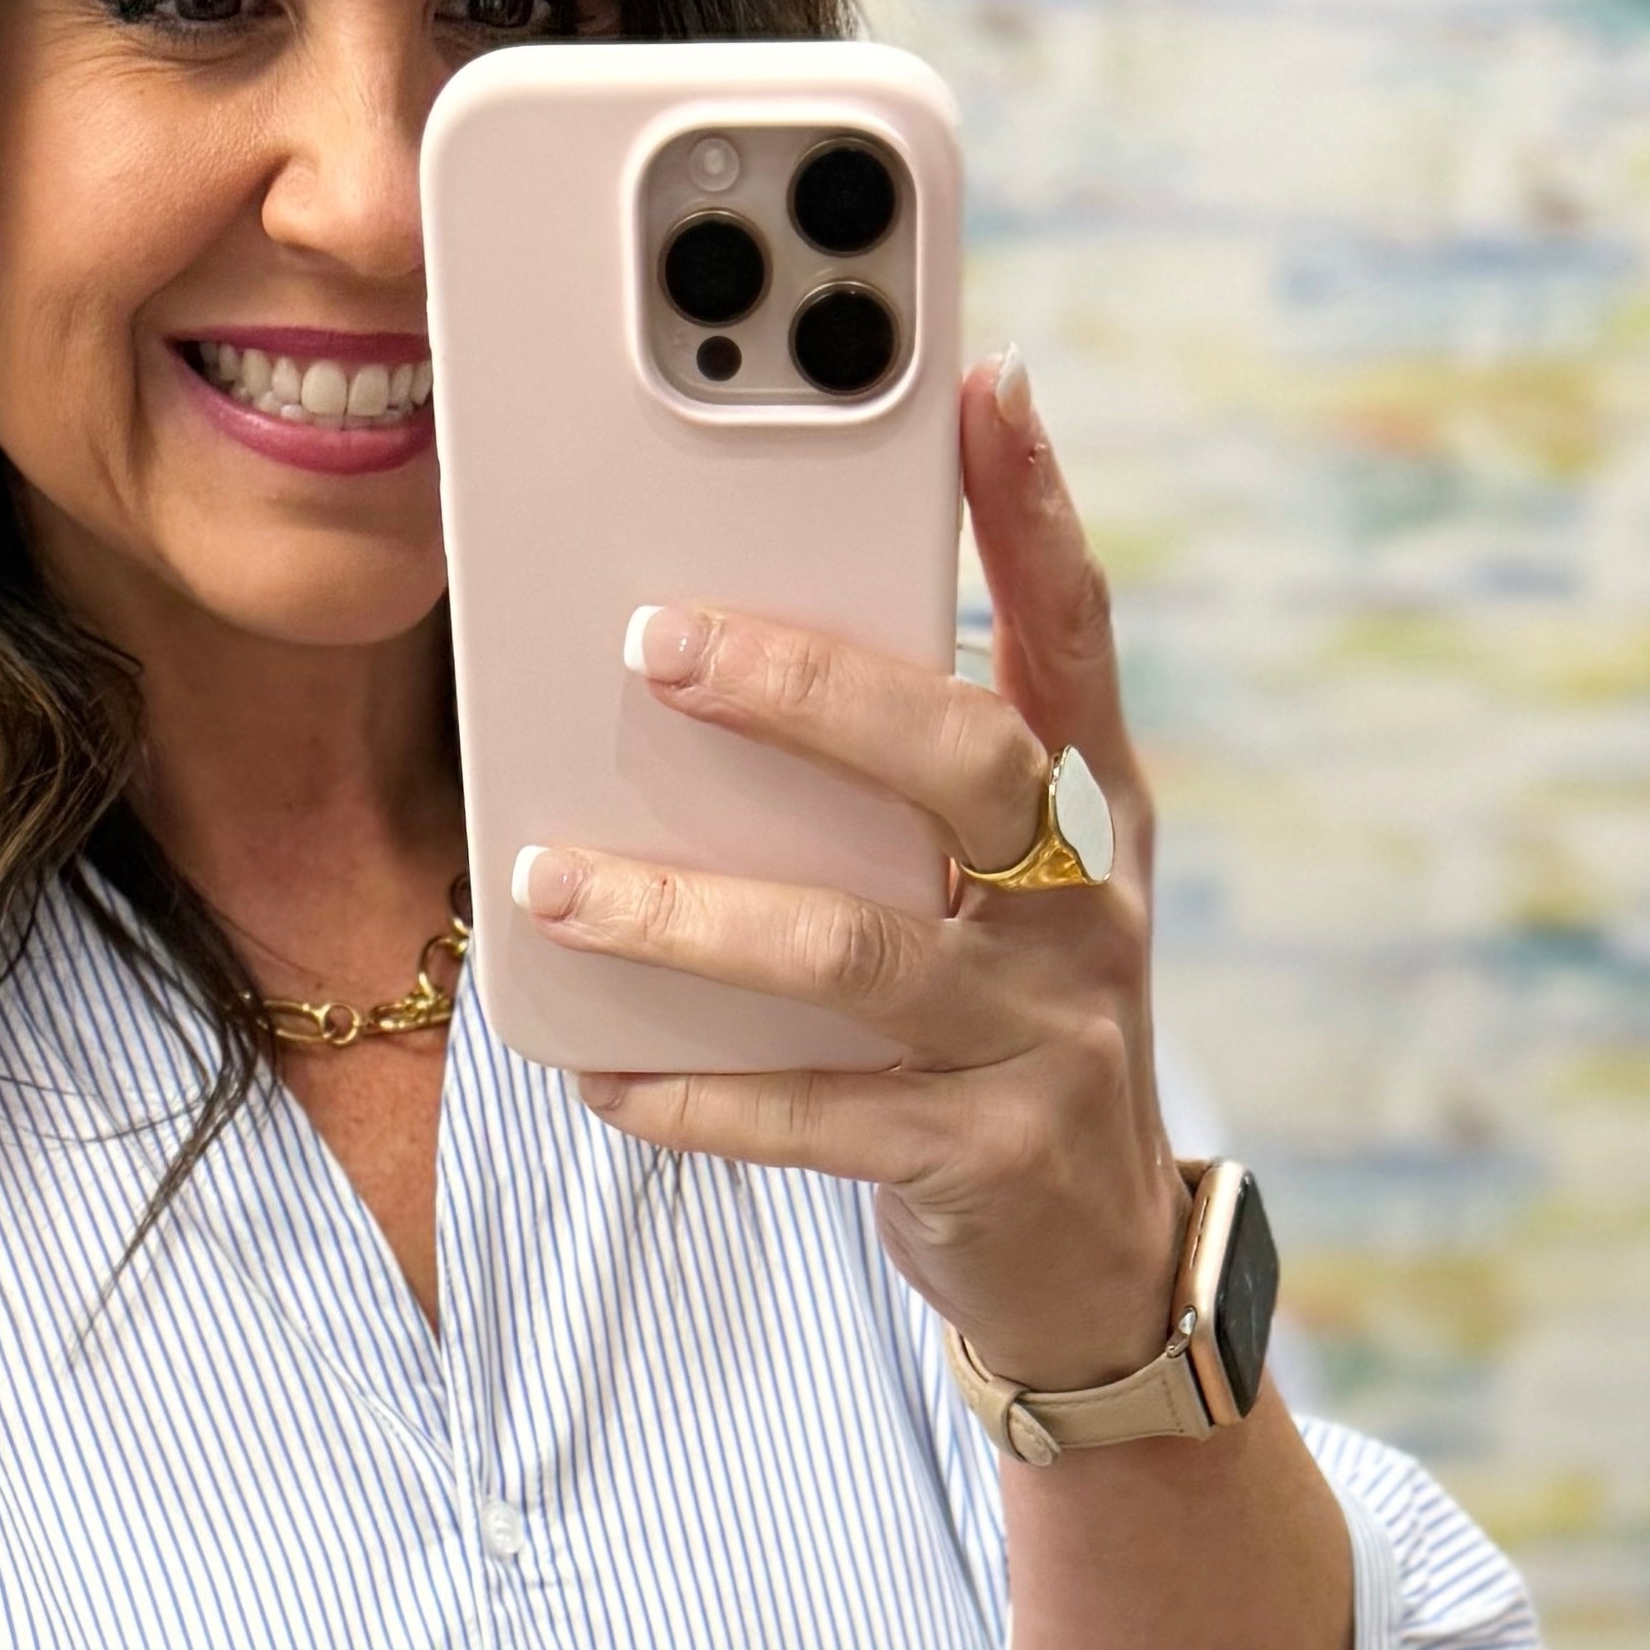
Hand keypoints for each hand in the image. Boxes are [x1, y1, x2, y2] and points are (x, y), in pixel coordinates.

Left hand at [523, 348, 1187, 1395]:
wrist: (1096, 1264)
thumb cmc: (1008, 1033)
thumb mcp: (1008, 896)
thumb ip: (917, 787)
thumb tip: (738, 645)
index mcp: (1093, 818)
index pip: (1075, 637)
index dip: (1038, 512)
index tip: (986, 385)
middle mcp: (1083, 911)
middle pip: (964, 763)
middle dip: (810, 693)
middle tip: (658, 644)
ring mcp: (1041, 1038)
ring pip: (852, 946)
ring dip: (687, 911)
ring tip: (553, 879)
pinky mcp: (979, 1157)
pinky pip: (813, 1117)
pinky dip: (694, 1094)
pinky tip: (600, 1076)